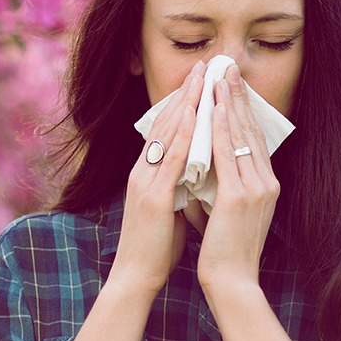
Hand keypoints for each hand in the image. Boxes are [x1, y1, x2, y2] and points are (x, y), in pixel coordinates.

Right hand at [109, 59, 205, 295]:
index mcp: (148, 172)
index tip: (201, 78)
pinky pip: (170, 160)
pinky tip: (195, 117)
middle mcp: (143, 170)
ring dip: (186, 103)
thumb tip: (198, 168)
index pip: (166, 128)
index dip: (183, 101)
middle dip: (186, 92)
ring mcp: (145, 181)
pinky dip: (182, 135)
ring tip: (201, 78)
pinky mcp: (153, 197)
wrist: (137, 276)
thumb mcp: (170, 204)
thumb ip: (179, 183)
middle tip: (204, 64)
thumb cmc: (157, 244)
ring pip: (166, 133)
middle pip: (164, 122)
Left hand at [197, 64, 279, 297]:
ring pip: (240, 136)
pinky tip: (213, 109)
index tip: (232, 86)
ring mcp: (256, 188)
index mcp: (266, 186)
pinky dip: (221, 128)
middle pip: (251, 130)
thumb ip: (227, 187)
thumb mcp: (232, 212)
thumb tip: (211, 167)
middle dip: (238, 98)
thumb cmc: (227, 251)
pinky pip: (229, 154)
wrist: (232, 281)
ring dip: (229, 104)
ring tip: (220, 78)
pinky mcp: (241, 197)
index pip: (254, 139)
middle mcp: (267, 182)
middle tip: (228, 69)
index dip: (243, 111)